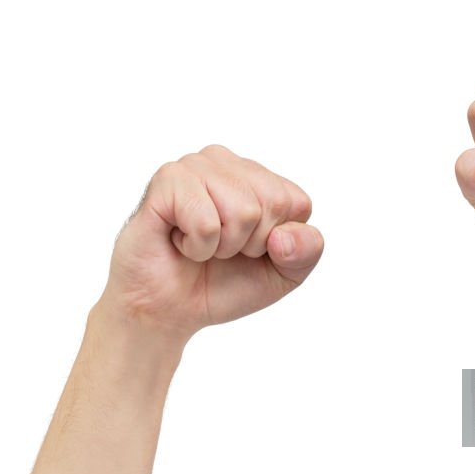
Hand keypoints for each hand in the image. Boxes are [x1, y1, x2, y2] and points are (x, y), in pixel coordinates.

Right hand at [100, 144, 322, 341]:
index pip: (297, 203)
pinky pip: (207, 222)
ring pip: (243, 211)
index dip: (277, 242)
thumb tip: (285, 236)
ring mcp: (196, 166)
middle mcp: (228, 164)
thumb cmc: (223, 284)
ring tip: (199, 243)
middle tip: (219, 249)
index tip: (250, 251)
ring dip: (221, 247)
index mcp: (259, 178)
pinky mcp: (168, 180)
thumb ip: (307, 252)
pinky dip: (196, 247)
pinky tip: (178, 241)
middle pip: (272, 205)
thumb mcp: (283, 275)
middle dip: (249, 244)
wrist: (168, 310)